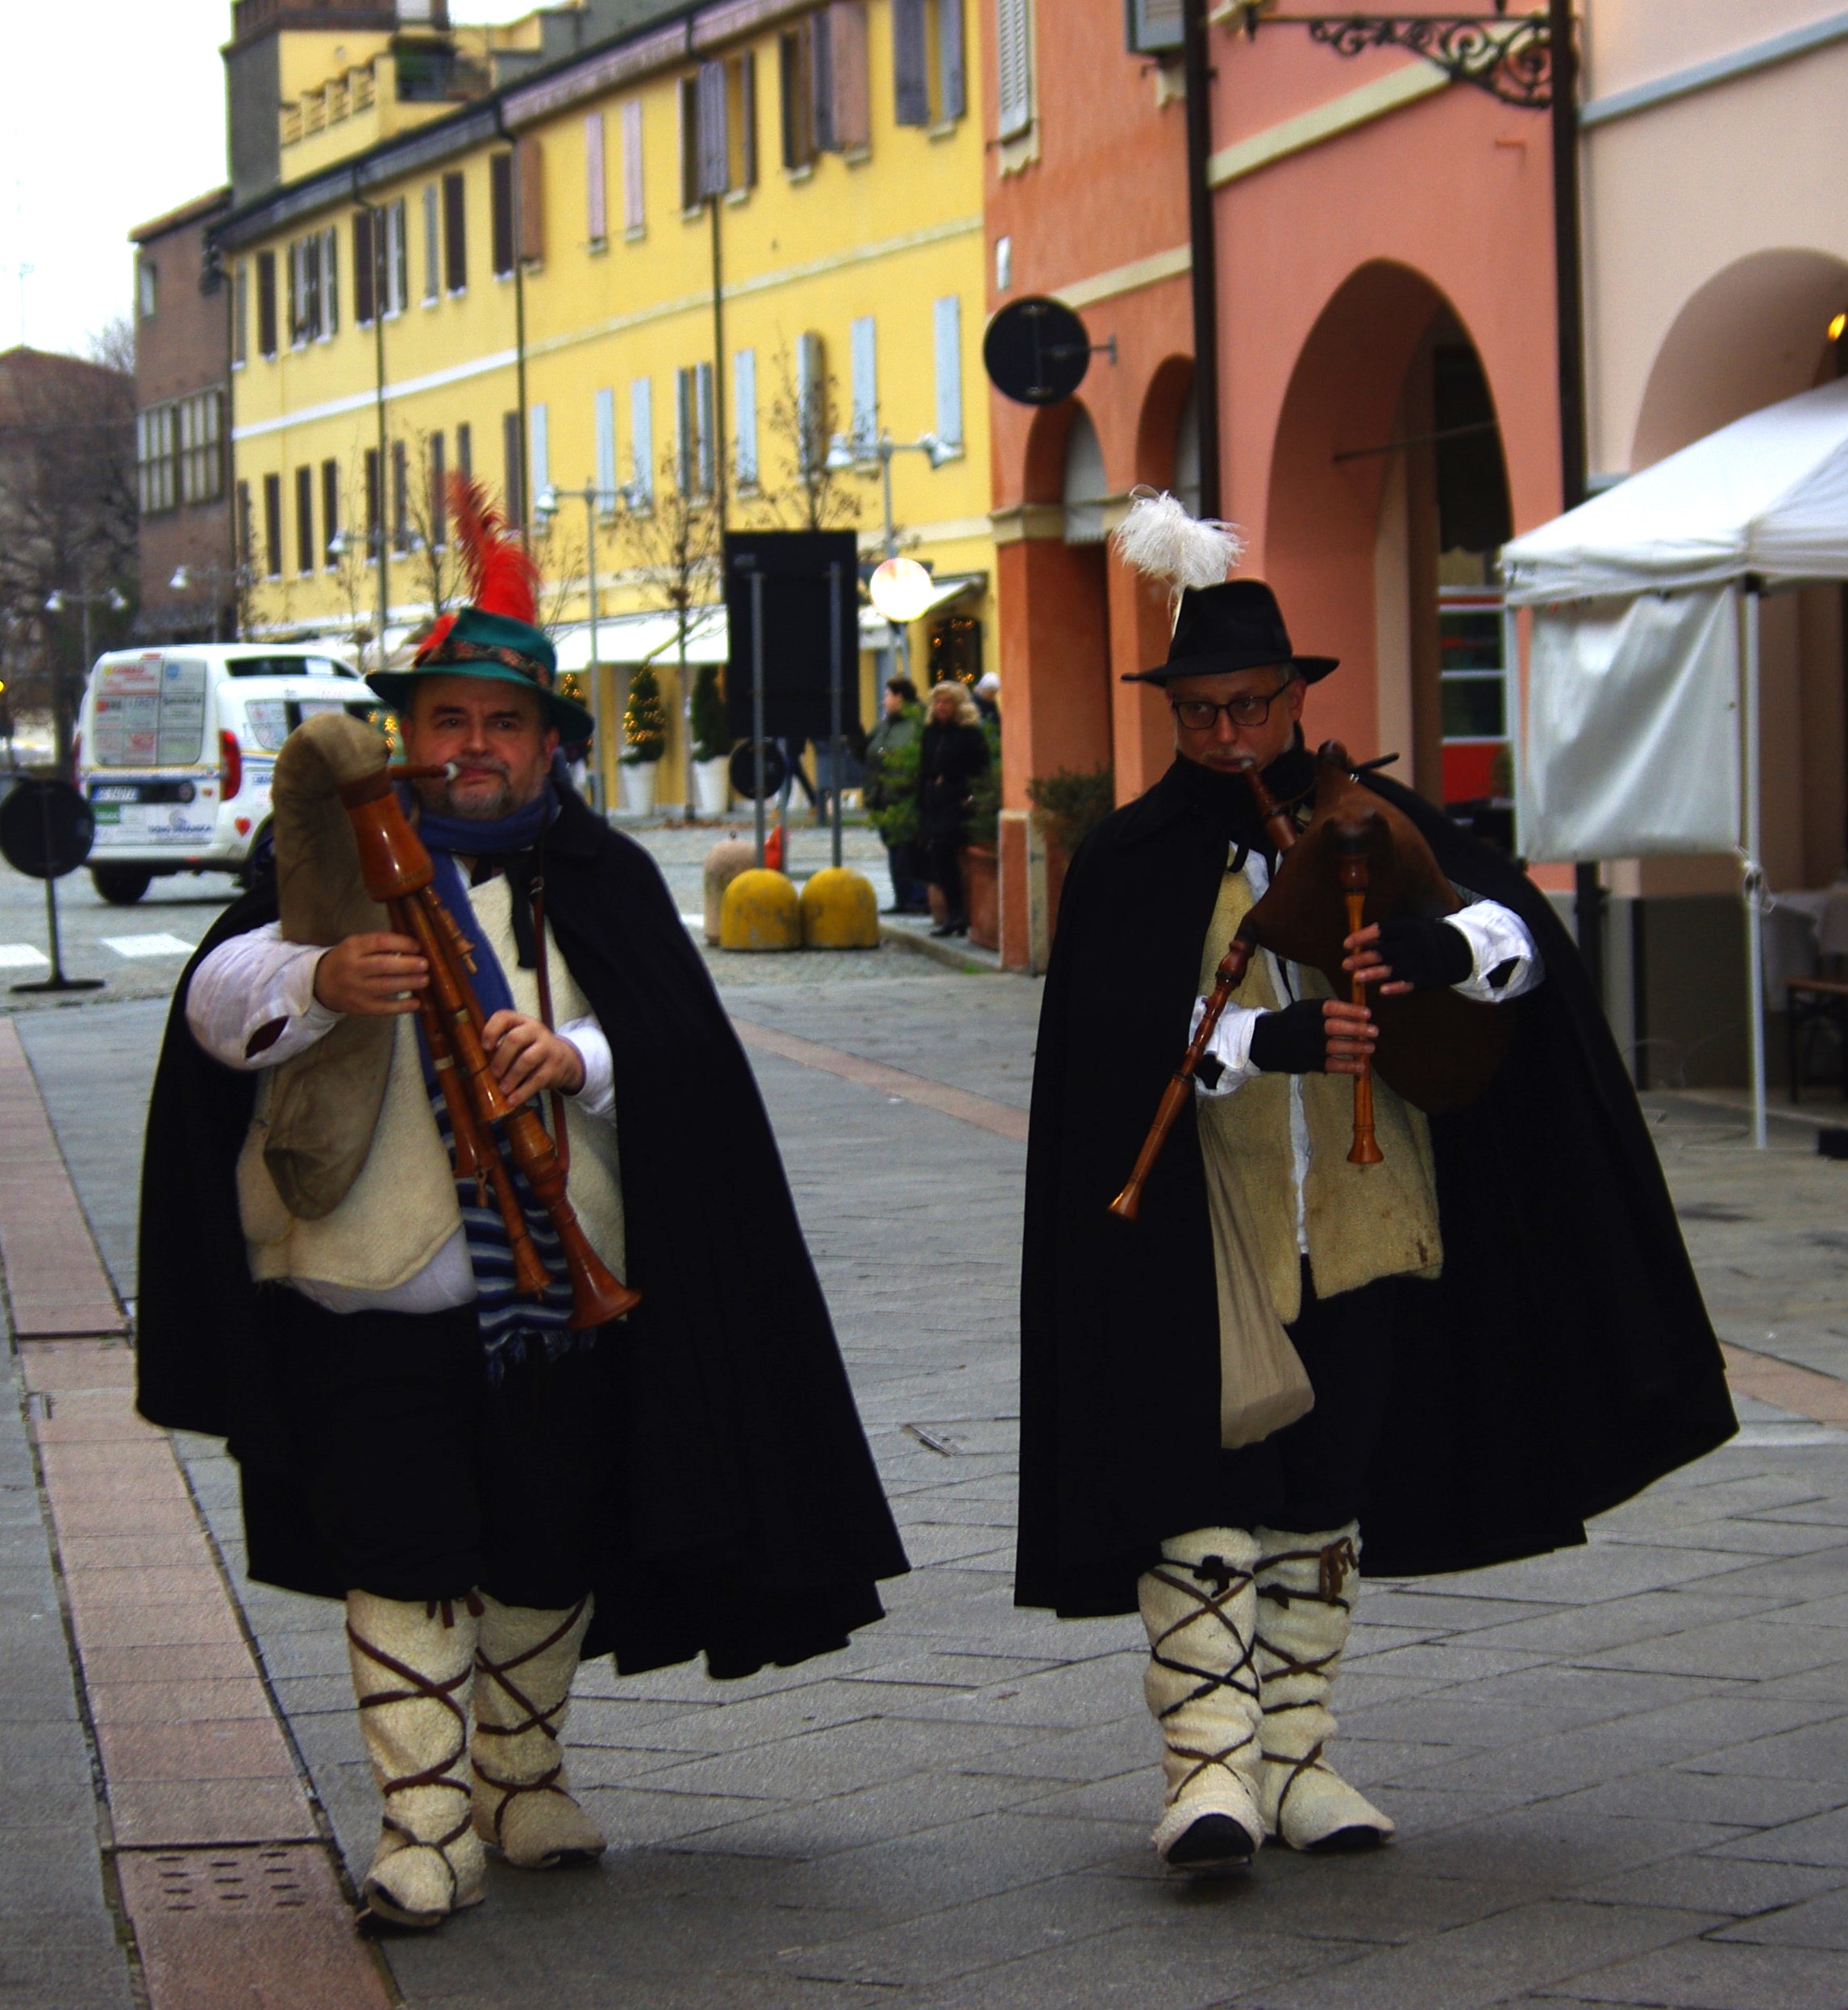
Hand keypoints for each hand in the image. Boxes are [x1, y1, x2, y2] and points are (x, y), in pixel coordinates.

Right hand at [312, 932, 426, 1015]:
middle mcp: (352, 968)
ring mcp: (355, 989)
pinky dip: (401, 1006)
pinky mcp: (360, 1007)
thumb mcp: (356, 945)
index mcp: (352, 947)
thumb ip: (380, 944)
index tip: (417, 946)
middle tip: (425, 964)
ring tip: (425, 980)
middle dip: (407, 965)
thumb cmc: (347, 961)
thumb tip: (414, 946)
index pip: (379, 942)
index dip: (401, 943)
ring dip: (408, 983)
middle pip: (382, 965)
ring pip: (385, 987)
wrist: (321, 984)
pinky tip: (416, 1003)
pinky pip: (383, 1008)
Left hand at [481, 1010, 585, 1104]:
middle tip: (493, 1073)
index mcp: (521, 1022)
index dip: (491, 1030)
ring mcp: (547, 1047)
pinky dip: (523, 1092)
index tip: (485, 1047)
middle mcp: (535, 1030)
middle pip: (515, 1039)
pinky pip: (537, 1079)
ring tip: (503, 1089)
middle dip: (501, 1058)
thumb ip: (500, 1047)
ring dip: (511, 1077)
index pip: (504, 1017)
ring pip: (526, 1060)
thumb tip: (476, 1064)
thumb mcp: (519, 1042)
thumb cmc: (531, 1050)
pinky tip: (513, 1100)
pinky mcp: (554, 1066)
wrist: (565, 1060)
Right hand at [1249, 998, 1376, 1076]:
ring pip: (1332, 1047)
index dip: (1350, 1010)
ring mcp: (1303, 1046)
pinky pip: (1328, 1065)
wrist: (1265, 1042)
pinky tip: (1360, 1066)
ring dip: (1354, 1048)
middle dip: (1355, 1029)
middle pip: (1332, 1027)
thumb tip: (1359, 1013)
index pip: (1329, 1007)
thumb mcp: (1304, 1009)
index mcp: (1304, 1010)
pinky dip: (1346, 1066)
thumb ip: (1327, 1011)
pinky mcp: (1304, 1063)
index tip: (1368, 1013)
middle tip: (1374, 1031)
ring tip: (1371, 1048)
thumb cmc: (1294, 1023)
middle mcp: (1303, 1027)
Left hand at [1343, 917, 1471, 995]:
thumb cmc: (1426, 938)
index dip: (1362, 937)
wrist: (1462, 949)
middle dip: (1363, 958)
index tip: (1346, 945)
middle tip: (1345, 965)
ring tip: (1356, 979)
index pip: (1382, 930)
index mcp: (1410, 927)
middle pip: (1385, 951)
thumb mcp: (1412, 929)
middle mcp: (1417, 942)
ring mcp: (1425, 960)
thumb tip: (1359, 943)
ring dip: (1373, 974)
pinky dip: (1397, 987)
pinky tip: (1382, 991)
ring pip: (1395, 968)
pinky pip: (1411, 983)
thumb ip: (1389, 936)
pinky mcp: (1431, 977)